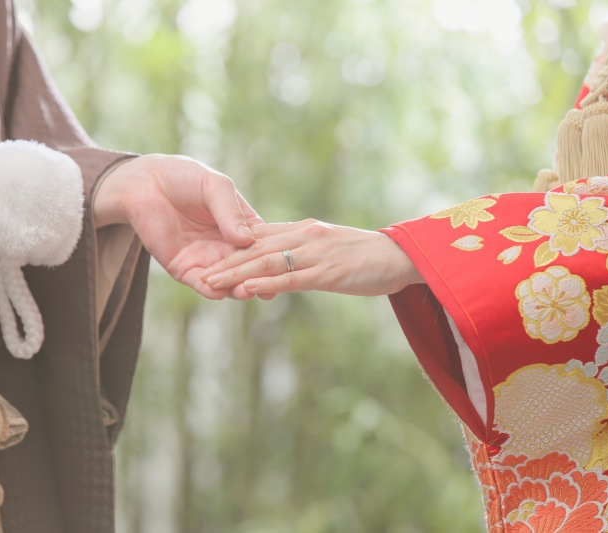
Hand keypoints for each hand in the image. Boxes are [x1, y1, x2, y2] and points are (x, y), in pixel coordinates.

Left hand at [94, 154, 261, 298]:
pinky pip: (201, 283)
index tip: (287, 267)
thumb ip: (230, 212)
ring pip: (227, 281)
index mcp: (243, 226)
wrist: (146, 182)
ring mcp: (207, 259)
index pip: (264, 246)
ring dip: (236, 288)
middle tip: (267, 288)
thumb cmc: (185, 178)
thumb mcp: (215, 188)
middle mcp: (228, 246)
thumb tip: (246, 240)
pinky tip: (217, 291)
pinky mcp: (184, 268)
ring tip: (243, 291)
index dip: (275, 257)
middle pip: (248, 269)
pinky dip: (209, 289)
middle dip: (257, 280)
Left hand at [200, 219, 423, 296]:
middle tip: (202, 275)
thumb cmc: (368, 256)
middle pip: (257, 249)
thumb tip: (277, 268)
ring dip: (237, 274)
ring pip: (268, 262)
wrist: (404, 256)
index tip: (210, 259)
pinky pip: (291, 278)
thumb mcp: (330, 249)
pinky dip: (267, 284)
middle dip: (227, 263)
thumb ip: (303, 254)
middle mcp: (306, 236)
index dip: (233, 249)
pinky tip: (247, 289)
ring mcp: (316, 253)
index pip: (260, 237)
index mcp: (304, 230)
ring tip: (212, 283)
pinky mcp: (328, 272)